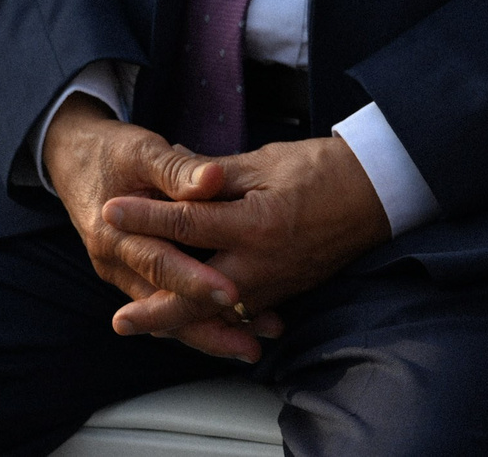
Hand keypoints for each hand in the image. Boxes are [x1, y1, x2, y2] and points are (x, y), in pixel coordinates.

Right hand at [42, 97, 287, 360]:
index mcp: (113, 234)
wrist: (75, 159)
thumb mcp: (143, 150)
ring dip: (208, 333)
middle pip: (162, 306)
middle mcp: (115, 263)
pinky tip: (236, 329)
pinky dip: (198, 319)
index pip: (158, 263)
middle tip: (250, 346)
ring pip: (166, 316)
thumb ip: (177, 169)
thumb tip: (212, 179)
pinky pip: (167, 305)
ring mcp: (124, 275)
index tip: (231, 293)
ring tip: (251, 347)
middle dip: (207, 328)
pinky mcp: (136, 277)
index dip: (194, 280)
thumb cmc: (113, 153)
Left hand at [101, 135, 389, 344]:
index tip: (110, 213)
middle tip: (120, 321)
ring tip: (146, 325)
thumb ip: (217, 175)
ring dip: (181, 320)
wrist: (376, 192)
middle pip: (197, 293)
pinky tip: (194, 318)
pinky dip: (215, 316)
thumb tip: (176, 175)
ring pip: (218, 311)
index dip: (145, 217)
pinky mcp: (286, 289)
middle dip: (156, 309)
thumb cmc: (323, 168)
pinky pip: (243, 310)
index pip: (188, 223)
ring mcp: (276, 282)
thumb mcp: (266, 161)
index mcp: (255, 222)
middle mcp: (262, 262)